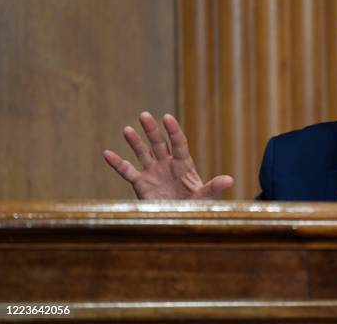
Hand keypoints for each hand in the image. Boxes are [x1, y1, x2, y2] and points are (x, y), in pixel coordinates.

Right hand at [103, 112, 233, 198]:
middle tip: (144, 115)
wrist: (179, 221)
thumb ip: (214, 187)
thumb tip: (230, 179)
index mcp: (183, 164)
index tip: (167, 117)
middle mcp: (167, 164)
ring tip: (127, 129)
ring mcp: (153, 173)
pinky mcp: (141, 184)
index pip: (178, 143)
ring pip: (142, 153)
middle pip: (158, 143)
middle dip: (152, 130)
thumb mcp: (205, 197)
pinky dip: (117, 163)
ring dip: (135, 142)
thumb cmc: (195, 207)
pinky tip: (107, 153)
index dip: (173, 130)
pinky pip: (127, 171)